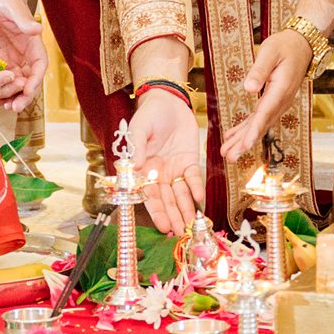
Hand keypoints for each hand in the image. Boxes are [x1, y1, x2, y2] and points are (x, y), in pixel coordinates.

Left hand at [0, 0, 47, 105]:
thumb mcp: (11, 5)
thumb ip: (22, 18)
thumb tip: (36, 29)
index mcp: (31, 41)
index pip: (39, 65)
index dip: (36, 80)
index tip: (27, 90)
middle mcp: (23, 52)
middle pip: (29, 79)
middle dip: (24, 94)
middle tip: (15, 107)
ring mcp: (10, 56)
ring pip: (15, 82)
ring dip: (12, 95)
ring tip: (6, 106)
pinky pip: (1, 78)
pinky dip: (0, 89)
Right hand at [129, 90, 205, 235]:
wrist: (167, 101)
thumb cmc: (148, 115)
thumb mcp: (138, 129)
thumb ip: (137, 147)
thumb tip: (134, 166)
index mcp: (142, 169)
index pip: (148, 196)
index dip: (156, 212)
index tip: (163, 226)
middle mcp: (158, 173)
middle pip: (166, 199)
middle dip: (173, 216)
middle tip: (180, 232)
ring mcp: (174, 168)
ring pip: (180, 193)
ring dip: (185, 209)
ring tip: (191, 224)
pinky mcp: (189, 160)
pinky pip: (193, 177)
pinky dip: (196, 187)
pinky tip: (199, 198)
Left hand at [220, 30, 312, 162]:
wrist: (301, 46)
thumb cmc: (284, 46)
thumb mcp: (270, 52)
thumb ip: (259, 70)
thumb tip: (248, 89)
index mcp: (280, 90)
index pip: (265, 114)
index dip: (254, 131)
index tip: (245, 145)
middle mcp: (281, 101)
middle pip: (261, 125)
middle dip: (245, 143)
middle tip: (229, 158)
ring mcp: (278, 103)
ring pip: (259, 125)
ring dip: (243, 140)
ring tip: (226, 153)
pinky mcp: (273, 102)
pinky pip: (258, 119)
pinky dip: (246, 129)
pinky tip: (232, 137)